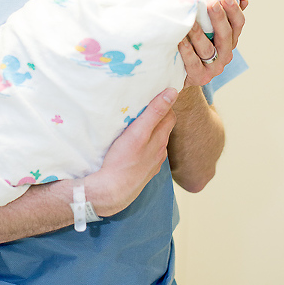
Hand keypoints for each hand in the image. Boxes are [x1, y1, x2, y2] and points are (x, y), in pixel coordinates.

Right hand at [92, 88, 177, 214]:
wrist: (111, 192)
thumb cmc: (122, 160)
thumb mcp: (138, 132)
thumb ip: (154, 112)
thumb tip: (173, 92)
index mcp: (160, 139)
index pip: (170, 116)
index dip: (165, 104)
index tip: (154, 95)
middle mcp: (160, 152)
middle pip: (164, 129)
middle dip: (158, 117)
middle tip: (144, 106)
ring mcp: (152, 164)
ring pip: (156, 143)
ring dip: (150, 133)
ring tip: (138, 124)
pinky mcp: (143, 173)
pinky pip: (148, 156)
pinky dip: (144, 147)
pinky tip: (134, 147)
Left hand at [179, 0, 245, 87]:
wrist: (177, 71)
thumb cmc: (190, 42)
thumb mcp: (202, 25)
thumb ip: (211, 11)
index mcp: (229, 39)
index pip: (238, 23)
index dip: (234, 9)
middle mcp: (225, 53)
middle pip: (226, 35)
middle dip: (219, 18)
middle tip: (212, 3)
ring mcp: (213, 67)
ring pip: (208, 49)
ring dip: (199, 34)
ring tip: (191, 22)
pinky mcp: (199, 76)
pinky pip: (193, 62)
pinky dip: (187, 51)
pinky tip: (181, 40)